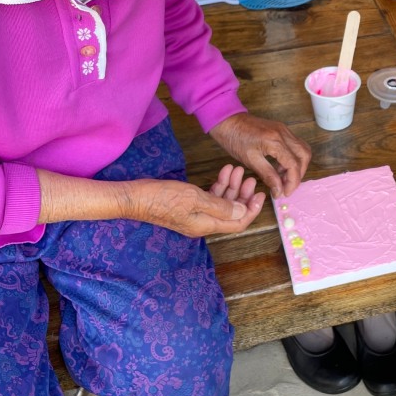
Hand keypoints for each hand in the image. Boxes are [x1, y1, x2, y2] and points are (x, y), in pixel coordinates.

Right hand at [130, 165, 264, 237]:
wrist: (135, 197)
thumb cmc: (163, 197)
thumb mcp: (195, 199)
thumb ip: (221, 206)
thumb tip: (243, 211)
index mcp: (207, 225)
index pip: (238, 223)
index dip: (251, 210)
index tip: (260, 194)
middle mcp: (203, 222)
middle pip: (231, 212)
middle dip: (242, 195)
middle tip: (250, 177)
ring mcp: (195, 214)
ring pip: (221, 202)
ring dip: (231, 187)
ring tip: (236, 169)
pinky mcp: (188, 205)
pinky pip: (209, 197)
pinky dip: (218, 185)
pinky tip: (223, 173)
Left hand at [209, 113, 310, 197]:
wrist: (228, 121)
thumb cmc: (235, 139)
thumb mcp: (250, 160)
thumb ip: (268, 175)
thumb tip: (279, 191)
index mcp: (275, 141)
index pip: (294, 164)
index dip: (292, 182)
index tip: (285, 193)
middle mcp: (284, 133)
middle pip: (304, 155)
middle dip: (299, 174)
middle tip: (287, 186)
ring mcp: (284, 130)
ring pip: (303, 149)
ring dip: (298, 165)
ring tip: (283, 178)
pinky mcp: (282, 129)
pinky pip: (295, 145)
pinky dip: (293, 158)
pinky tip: (280, 167)